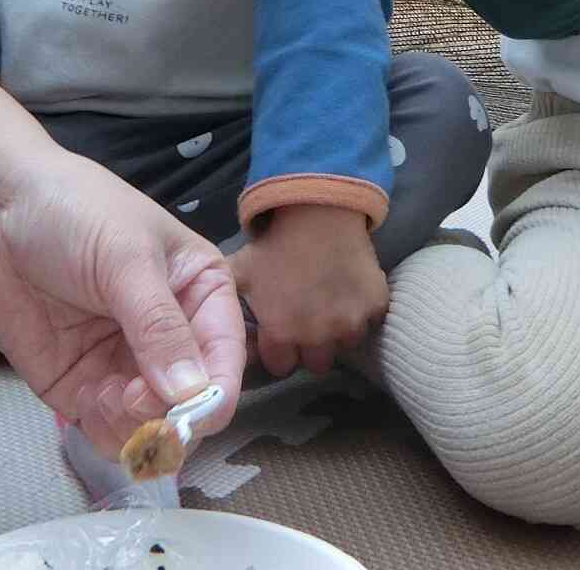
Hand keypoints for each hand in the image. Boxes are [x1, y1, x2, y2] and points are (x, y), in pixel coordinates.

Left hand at [0, 148, 245, 455]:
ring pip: (150, 427)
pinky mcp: (82, 386)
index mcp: (201, 293)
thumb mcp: (125, 258)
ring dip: (131, 426)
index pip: (225, 359)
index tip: (187, 413)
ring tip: (102, 394)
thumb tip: (191, 392)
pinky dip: (103, 430)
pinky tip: (86, 398)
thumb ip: (158, 325)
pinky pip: (108, 432)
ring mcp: (125, 365)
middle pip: (190, 404)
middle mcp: (171, 336)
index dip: (213, 394)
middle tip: (132, 397)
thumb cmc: (74, 211)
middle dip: (165, 413)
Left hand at [232, 204, 387, 376]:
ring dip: (338, 332)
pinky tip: (349, 290)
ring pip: (344, 345)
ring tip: (329, 304)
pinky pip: (371, 321)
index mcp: (281, 333)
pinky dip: (363, 310)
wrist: (319, 212)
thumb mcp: (239, 269)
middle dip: (309, 347)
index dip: (279, 350)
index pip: (280, 366)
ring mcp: (351, 324)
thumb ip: (220, 299)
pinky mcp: (377, 308)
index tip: (281, 332)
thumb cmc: (275, 243)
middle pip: (315, 363)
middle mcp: (317, 337)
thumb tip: (203, 322)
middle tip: (307, 320)